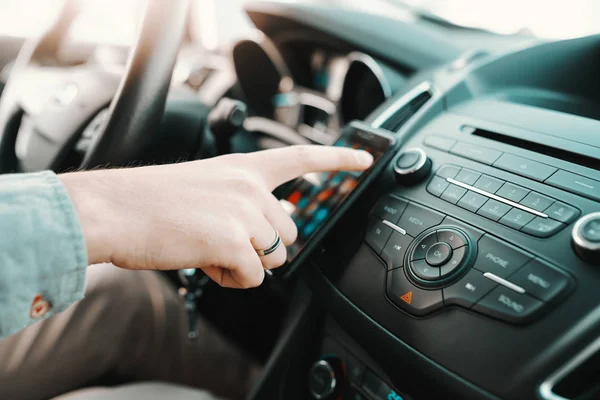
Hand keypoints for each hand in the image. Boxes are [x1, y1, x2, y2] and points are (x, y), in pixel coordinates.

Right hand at [60, 145, 372, 288]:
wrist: (115, 209)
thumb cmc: (152, 201)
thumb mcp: (206, 186)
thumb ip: (242, 203)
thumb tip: (268, 237)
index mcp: (243, 168)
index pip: (302, 157)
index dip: (338, 159)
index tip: (365, 158)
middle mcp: (251, 187)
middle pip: (288, 233)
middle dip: (262, 246)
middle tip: (221, 242)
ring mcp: (244, 212)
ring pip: (273, 257)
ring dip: (245, 263)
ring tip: (209, 250)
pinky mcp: (233, 241)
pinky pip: (253, 277)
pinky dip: (232, 279)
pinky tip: (205, 262)